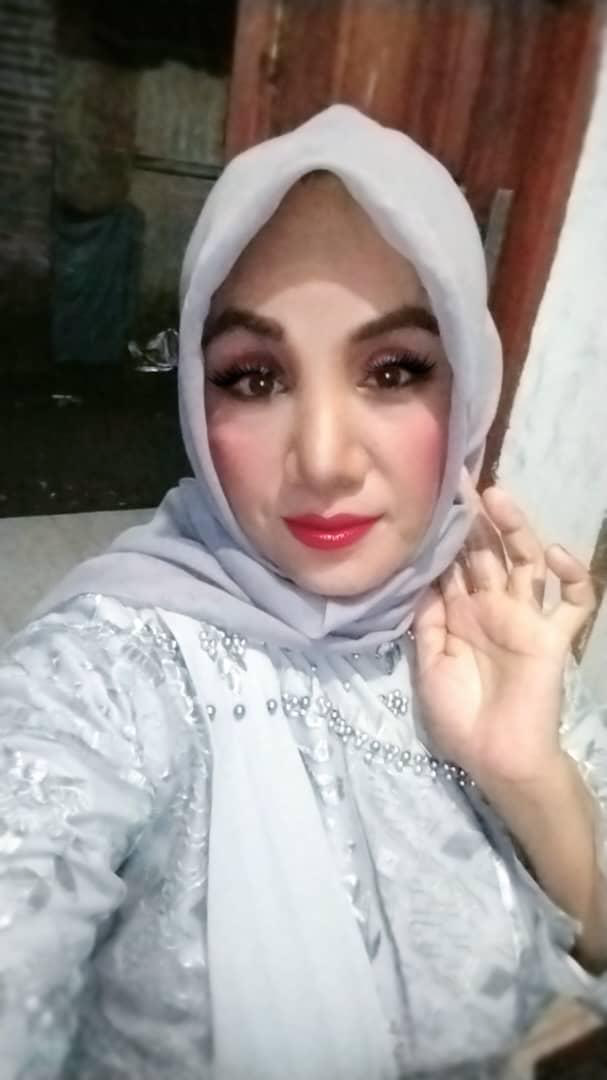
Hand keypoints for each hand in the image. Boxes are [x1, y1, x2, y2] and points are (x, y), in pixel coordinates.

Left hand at [414, 486, 595, 786]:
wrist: (496, 759)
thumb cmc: (460, 717)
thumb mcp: (429, 665)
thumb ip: (427, 621)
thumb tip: (422, 578)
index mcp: (460, 614)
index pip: (453, 563)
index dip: (445, 533)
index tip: (432, 494)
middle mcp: (492, 607)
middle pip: (486, 552)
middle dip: (476, 518)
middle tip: (463, 479)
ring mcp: (525, 618)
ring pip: (525, 563)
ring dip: (515, 529)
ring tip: (497, 497)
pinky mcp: (553, 637)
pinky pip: (573, 602)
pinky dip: (571, 575)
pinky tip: (554, 554)